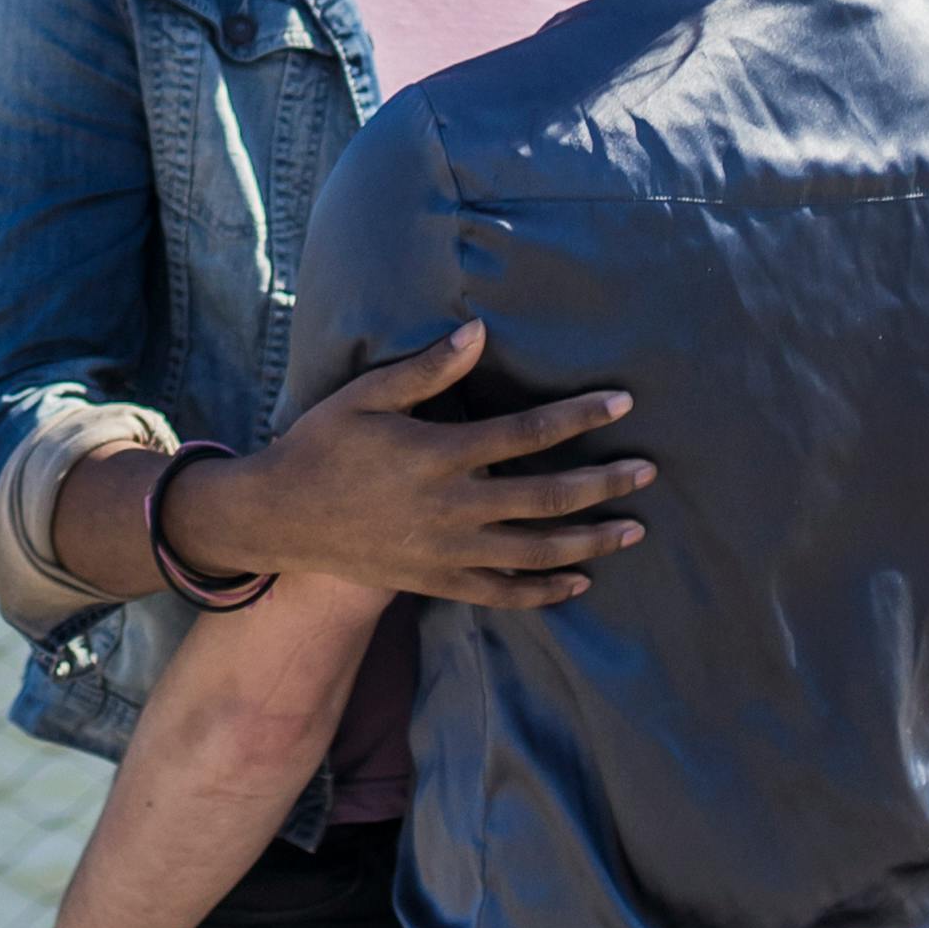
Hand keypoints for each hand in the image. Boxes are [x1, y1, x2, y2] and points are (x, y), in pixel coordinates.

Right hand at [180, 324, 652, 606]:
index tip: (623, 403)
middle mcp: (453, 508)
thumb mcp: (367, 395)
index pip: (527, 434)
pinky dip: (546, 591)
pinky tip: (580, 581)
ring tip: (634, 529)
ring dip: (591, 540)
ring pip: (537, 552)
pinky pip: (504, 594)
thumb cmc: (323, 444)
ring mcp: (448, 551)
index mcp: (439, 454)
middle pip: (547, 498)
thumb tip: (480, 334)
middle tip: (648, 471)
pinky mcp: (439, 581)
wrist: (280, 518)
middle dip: (604, 484)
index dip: (578, 417)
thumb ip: (427, 369)